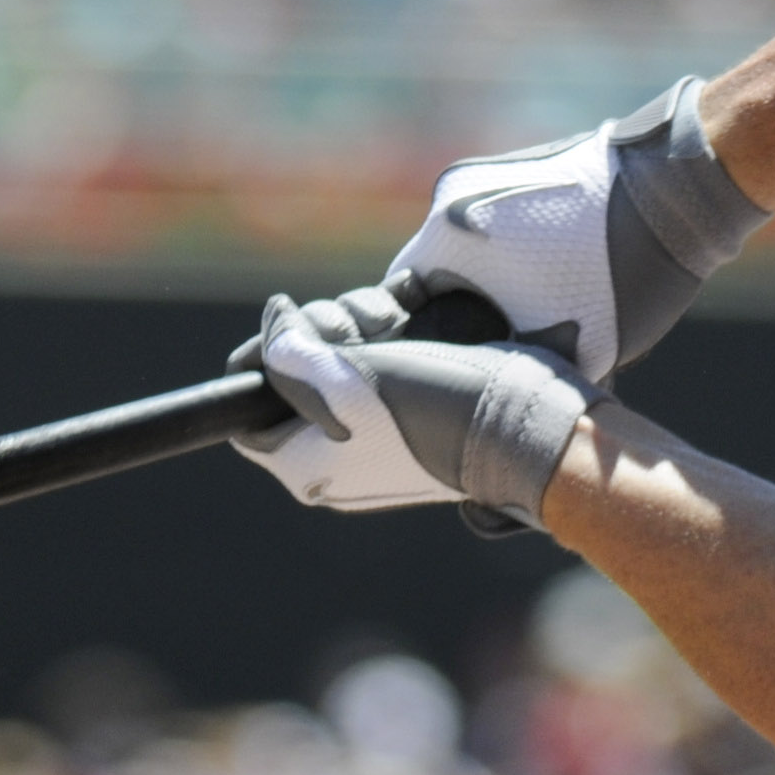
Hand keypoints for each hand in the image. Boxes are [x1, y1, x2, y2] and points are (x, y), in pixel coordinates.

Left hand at [230, 283, 598, 520]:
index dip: (265, 359)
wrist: (526, 423)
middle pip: (299, 366)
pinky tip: (417, 309)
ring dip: (369, 318)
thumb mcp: (342, 380)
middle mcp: (336, 448)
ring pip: (345, 346)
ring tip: (404, 328)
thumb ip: (287, 351)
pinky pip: (386, 347)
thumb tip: (275, 319)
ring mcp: (378, 423)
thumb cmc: (431, 409)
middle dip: (328, 332)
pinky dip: (398, 319)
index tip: (300, 339)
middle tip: (366, 339)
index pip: (248, 407)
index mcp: (305, 465)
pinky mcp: (416, 396)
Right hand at [385, 78, 768, 373]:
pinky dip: (515, 257)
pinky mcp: (526, 166)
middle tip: (490, 358)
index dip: (417, 347)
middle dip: (458, 318)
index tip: (443, 378)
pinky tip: (554, 284)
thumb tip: (508, 402)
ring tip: (529, 324)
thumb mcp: (573, 348)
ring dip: (490, 287)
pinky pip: (501, 224)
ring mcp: (490, 174)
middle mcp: (453, 196)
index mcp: (445, 237)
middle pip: (433, 275)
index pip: (397, 305)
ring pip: (470, 249)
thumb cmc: (622, 269)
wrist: (682, 187)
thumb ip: (524, 375)